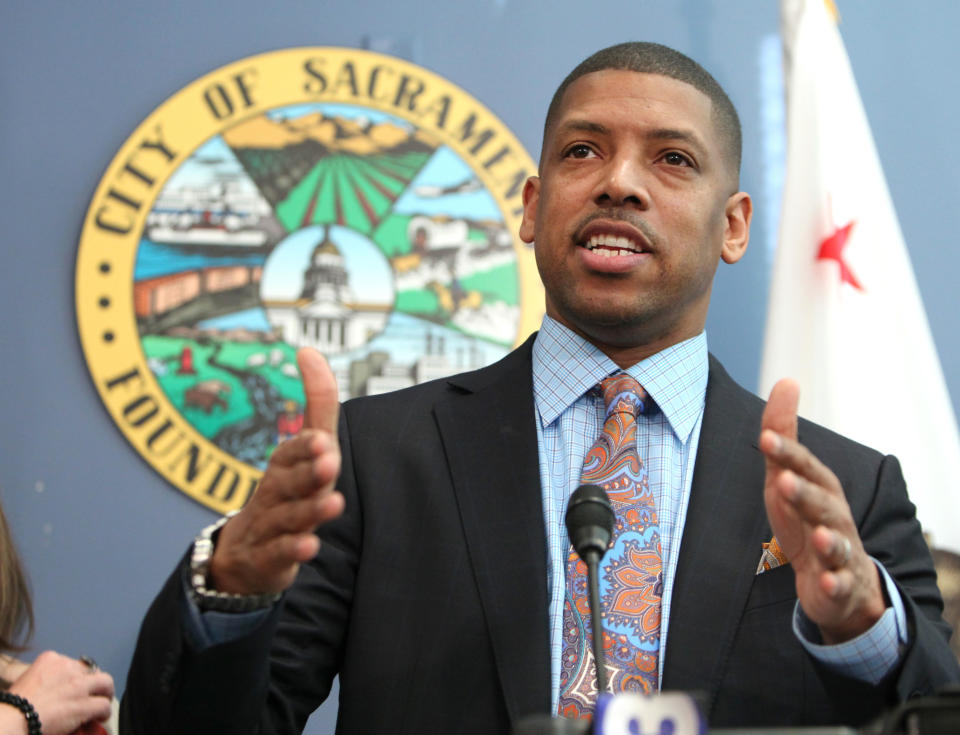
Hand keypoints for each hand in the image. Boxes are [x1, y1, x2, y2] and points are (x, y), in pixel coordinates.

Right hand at [4, 651, 112, 734]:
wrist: (14, 718)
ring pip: (105, 682)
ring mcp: (78, 685)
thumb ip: (44, 679)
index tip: (74, 686)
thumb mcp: (27, 680)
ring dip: (105, 693)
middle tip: (92, 692)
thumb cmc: (14, 705)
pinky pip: (104, 704)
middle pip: (91, 670)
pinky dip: (104, 711)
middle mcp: (68, 668)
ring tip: (103, 701)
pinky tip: (100, 717)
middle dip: (93, 682)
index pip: (73, 663)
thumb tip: (53, 690)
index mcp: (51, 659)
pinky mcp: (84, 703)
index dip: (76, 676)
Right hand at [210, 348, 344, 595]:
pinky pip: (279, 553)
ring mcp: (270, 525)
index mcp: (283, 465)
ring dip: (310, 509)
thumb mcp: (305, 449)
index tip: (323, 439)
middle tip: (330, 460)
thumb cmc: (286, 490)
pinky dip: (293, 549)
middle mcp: (274, 492)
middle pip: (289, 481)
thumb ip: (316, 404)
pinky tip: (309, 545)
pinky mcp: (270, 559)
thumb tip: (308, 350)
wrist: (245, 552)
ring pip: (288, 516)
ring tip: (334, 503)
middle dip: (308, 471)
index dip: (305, 446)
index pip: (291, 451)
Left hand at [759, 379, 886, 642]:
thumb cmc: (806, 517)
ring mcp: (838, 550)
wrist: (837, 578)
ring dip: (826, 537)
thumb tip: (786, 381)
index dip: (785, 452)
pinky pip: (839, 584)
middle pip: (821, 502)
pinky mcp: (839, 583)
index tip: (765, 436)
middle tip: (783, 480)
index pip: (802, 465)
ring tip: (817, 533)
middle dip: (804, 491)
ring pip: (835, 542)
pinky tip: (826, 582)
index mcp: (819, 487)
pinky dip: (834, 583)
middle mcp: (833, 515)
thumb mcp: (788, 475)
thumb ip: (783, 434)